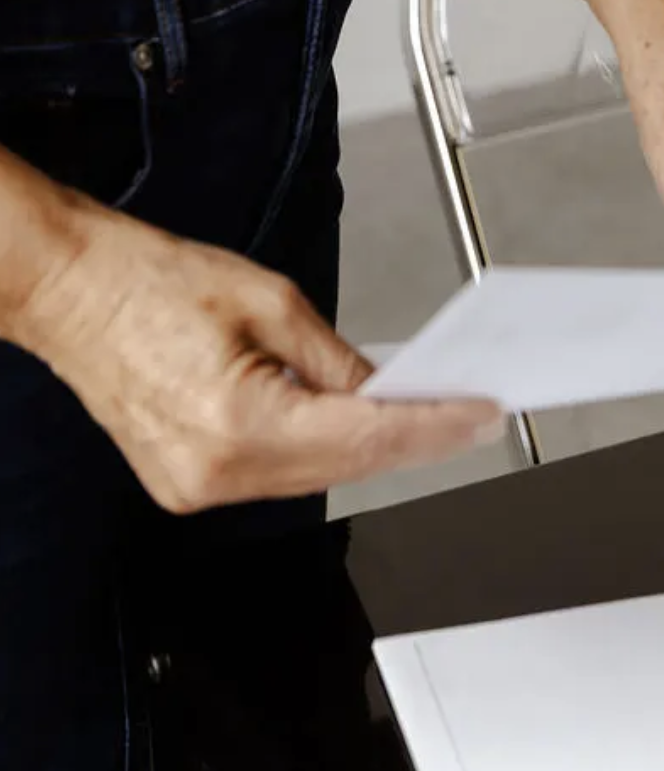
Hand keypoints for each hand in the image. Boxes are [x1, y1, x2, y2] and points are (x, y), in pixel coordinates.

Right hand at [11, 182, 503, 513]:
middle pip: (344, 468)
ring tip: (428, 418)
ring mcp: (194, 487)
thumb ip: (337, 357)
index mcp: (236, 423)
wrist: (74, 292)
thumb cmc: (152, 283)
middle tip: (472, 414)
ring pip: (314, 479)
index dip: (434, 427)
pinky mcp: (185, 484)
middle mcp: (214, 470)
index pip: (364, 438)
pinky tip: (357, 427)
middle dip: (413, 440)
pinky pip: (277, 477)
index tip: (482, 414)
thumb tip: (389, 389)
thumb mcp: (272, 300)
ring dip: (370, 449)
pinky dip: (321, 452)